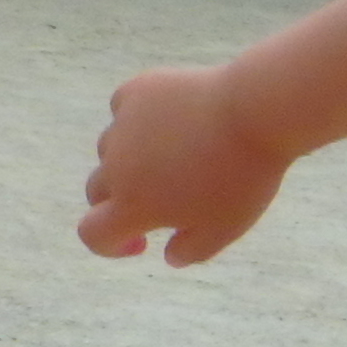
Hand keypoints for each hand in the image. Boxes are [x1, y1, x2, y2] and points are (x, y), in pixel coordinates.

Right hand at [80, 65, 289, 264]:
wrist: (255, 113)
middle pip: (98, 190)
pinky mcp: (137, 91)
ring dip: (131, 158)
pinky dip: (139, 119)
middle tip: (163, 199)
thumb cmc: (243, 177)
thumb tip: (170, 255)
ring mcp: (123, 125)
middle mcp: (116, 166)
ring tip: (179, 155)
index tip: (142, 240)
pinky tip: (172, 120)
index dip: (110, 245)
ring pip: (111, 148)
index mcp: (132, 205)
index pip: (92, 233)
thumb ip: (191, 250)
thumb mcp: (224, 229)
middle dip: (121, 200)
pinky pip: (125, 109)